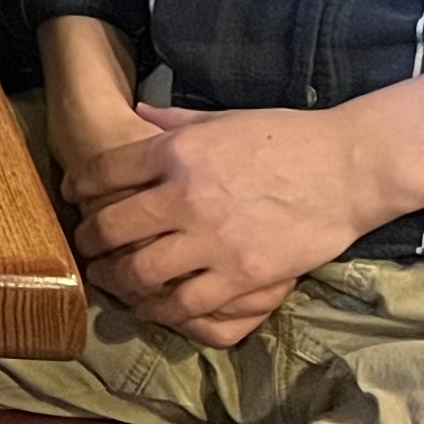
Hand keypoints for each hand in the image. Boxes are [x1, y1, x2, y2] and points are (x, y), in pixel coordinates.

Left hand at [62, 103, 384, 344]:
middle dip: (91, 241)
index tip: (76, 199)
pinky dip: (162, 308)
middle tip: (87, 249)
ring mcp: (213, 240)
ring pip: (141, 272)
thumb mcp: (220, 119)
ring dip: (118, 281)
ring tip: (112, 282)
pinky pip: (186, 303)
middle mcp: (186, 196)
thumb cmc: (285, 137)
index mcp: (176, 152)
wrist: (348, 168)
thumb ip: (172, 123)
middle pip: (112, 227)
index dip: (81, 188)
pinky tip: (156, 305)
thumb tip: (136, 115)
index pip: (105, 172)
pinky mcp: (242, 275)